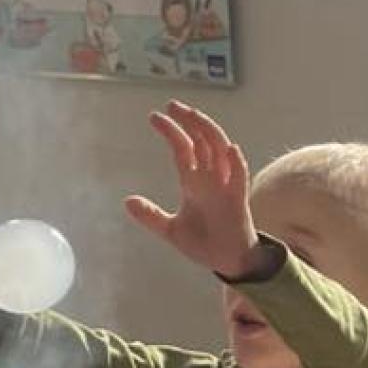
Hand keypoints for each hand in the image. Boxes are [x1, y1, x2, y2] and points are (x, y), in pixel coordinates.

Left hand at [125, 104, 260, 278]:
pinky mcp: (238, 200)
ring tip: (194, 116)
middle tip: (172, 105)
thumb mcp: (171, 229)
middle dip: (189, 122)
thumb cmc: (204, 243)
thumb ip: (151, 216)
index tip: (154, 117)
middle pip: (202, 141)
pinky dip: (235, 162)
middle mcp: (210, 179)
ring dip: (209, 132)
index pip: (183, 148)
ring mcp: (225, 187)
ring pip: (220, 150)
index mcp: (194, 182)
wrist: (226, 262)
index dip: (171, 131)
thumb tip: (127, 202)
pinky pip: (239, 177)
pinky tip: (229, 149)